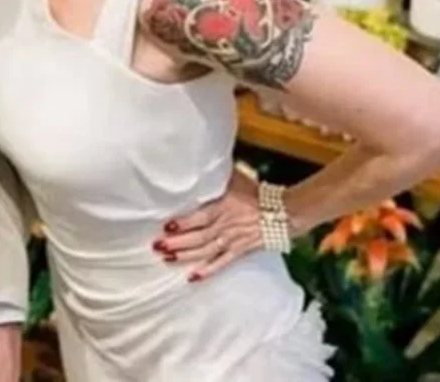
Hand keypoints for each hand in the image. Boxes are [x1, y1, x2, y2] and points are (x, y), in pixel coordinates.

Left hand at [151, 169, 267, 282]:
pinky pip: (220, 264)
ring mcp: (231, 240)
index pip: (199, 218)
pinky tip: (192, 277)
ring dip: (185, 256)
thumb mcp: (236, 179)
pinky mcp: (238, 251)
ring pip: (204, 251)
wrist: (282, 212)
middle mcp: (224, 226)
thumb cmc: (258, 193)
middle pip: (197, 237)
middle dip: (176, 243)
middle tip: (157, 246)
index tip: (166, 226)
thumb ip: (217, 176)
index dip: (183, 224)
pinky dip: (207, 271)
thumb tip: (200, 163)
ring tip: (167, 259)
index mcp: (223, 208)